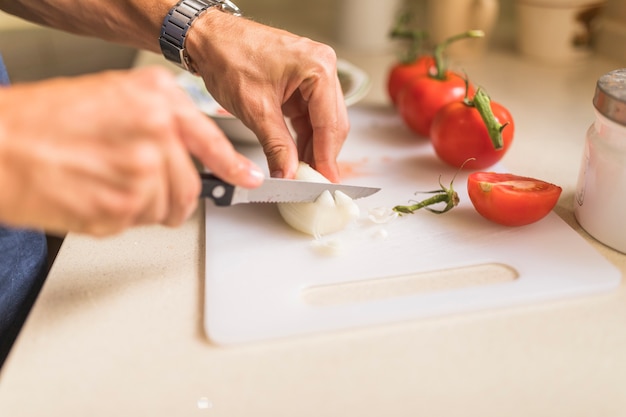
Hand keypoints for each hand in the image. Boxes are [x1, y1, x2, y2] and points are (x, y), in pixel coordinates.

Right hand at [0, 67, 262, 235]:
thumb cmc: (41, 120)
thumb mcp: (109, 96)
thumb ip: (155, 118)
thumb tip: (184, 149)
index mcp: (155, 101)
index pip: (209, 139)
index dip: (232, 164)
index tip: (248, 178)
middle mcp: (155, 134)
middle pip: (188, 186)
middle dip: (172, 195)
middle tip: (142, 189)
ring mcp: (141, 175)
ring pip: (164, 209)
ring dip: (142, 206)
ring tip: (106, 185)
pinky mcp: (122, 210)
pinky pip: (137, 223)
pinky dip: (119, 217)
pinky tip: (93, 194)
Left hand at [186, 11, 348, 181]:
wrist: (208, 39)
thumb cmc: (228, 55)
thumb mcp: (255, 109)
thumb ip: (277, 146)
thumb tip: (288, 173)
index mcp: (317, 67)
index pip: (330, 123)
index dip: (327, 157)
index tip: (325, 181)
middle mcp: (321, 67)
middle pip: (332, 123)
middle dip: (322, 154)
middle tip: (313, 181)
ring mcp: (312, 75)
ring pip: (322, 122)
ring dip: (312, 148)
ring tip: (302, 173)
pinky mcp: (300, 84)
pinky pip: (308, 117)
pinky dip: (302, 137)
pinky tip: (297, 156)